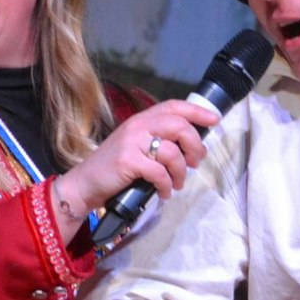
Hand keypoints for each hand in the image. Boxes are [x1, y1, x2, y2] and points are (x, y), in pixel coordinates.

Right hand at [49, 100, 217, 231]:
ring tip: (177, 183)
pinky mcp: (127, 161)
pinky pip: (159, 172)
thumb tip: (192, 146)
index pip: (173, 107)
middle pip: (179, 126)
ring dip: (180, 172)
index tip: (214, 120)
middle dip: (194, 146)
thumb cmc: (114, 168)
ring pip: (172, 152)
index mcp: (141, 120)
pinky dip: (166, 185)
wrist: (85, 184)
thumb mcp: (136, 146)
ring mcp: (131, 143)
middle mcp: (137, 126)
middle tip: (195, 162)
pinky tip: (164, 192)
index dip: (196, 112)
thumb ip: (159, 140)